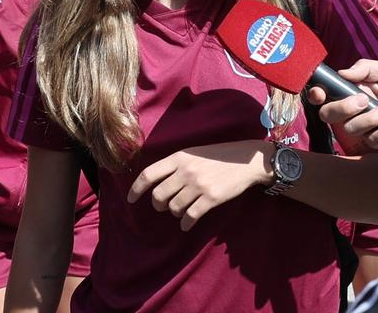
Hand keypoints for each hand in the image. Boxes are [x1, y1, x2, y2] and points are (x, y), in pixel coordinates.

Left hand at [127, 140, 270, 230]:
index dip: (136, 189)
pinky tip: (186, 224)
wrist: (246, 161)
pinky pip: (190, 216)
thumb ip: (175, 165)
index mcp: (178, 157)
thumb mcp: (192, 153)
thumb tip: (155, 182)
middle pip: (158, 195)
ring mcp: (198, 185)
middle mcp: (185, 171)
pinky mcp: (211, 198)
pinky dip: (186, 223)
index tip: (131, 199)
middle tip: (163, 206)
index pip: (148, 174)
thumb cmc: (217, 156)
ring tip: (180, 211)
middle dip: (158, 204)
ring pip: (174, 207)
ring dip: (174, 213)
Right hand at [306, 60, 377, 149]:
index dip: (316, 95)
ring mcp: (365, 126)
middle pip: (329, 115)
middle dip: (343, 109)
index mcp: (352, 91)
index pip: (324, 96)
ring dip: (371, 119)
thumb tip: (342, 72)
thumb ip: (365, 68)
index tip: (320, 93)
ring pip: (351, 129)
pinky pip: (372, 140)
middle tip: (365, 100)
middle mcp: (354, 110)